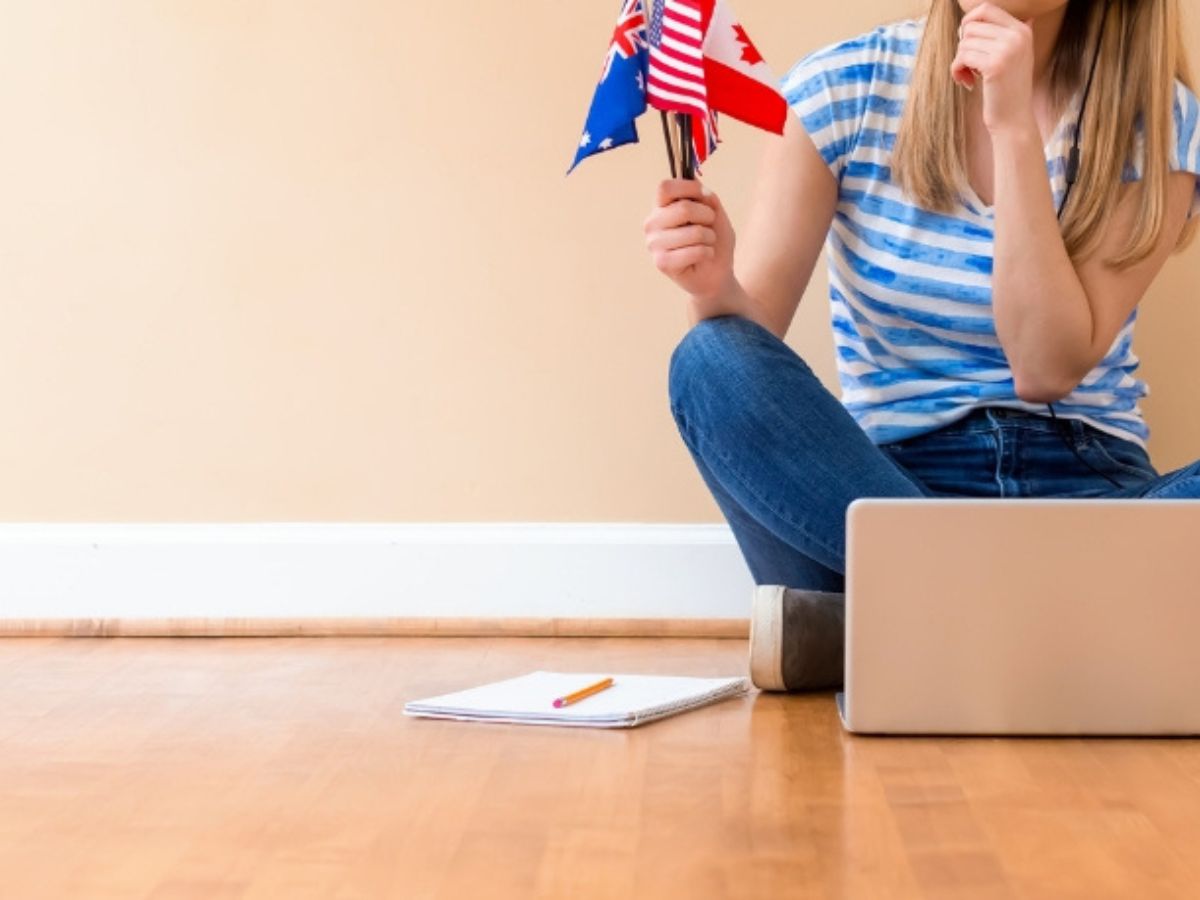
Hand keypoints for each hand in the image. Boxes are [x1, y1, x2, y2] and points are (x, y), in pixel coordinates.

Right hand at [643, 179, 735, 302]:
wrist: (716, 272)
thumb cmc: (712, 240)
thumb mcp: (715, 212)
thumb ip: (707, 198)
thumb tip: (698, 187)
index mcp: (661, 207)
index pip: (665, 188)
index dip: (689, 188)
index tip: (706, 197)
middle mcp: (652, 224)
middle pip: (683, 208)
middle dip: (707, 216)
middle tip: (709, 227)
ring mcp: (654, 244)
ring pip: (693, 232)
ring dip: (709, 238)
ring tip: (706, 244)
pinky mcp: (662, 263)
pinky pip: (694, 251)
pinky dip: (707, 253)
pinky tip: (703, 257)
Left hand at [951, 3, 1036, 134]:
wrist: (1013, 118)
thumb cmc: (1006, 89)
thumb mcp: (1014, 56)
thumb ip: (1005, 34)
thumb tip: (992, 15)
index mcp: (1022, 30)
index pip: (986, 9)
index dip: (969, 23)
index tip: (967, 43)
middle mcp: (1017, 36)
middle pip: (971, 26)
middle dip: (963, 46)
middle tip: (968, 64)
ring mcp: (1007, 49)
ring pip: (964, 42)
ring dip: (959, 61)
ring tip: (969, 76)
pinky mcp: (994, 65)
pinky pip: (962, 57)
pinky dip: (957, 71)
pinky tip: (967, 83)